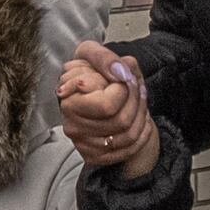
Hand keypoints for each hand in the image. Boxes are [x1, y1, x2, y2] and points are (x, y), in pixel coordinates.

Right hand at [56, 43, 155, 177]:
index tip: (125, 76)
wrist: (94, 92)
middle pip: (121, 122)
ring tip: (139, 97)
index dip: (124, 89)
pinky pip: (129, 149)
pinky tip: (139, 116)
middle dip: (136, 100)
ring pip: (127, 136)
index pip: (107, 106)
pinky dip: (142, 132)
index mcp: (67, 101)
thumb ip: (104, 58)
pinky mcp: (94, 155)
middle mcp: (71, 126)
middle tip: (136, 85)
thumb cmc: (91, 73)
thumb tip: (119, 72)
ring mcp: (82, 143)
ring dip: (142, 114)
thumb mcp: (92, 53)